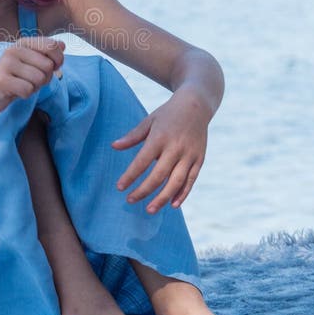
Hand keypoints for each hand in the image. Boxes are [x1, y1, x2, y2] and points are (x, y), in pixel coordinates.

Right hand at [0, 37, 64, 113]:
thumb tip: (63, 45)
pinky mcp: (1, 80)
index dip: (58, 60)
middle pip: (48, 66)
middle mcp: (14, 49)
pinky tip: (16, 92)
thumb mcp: (32, 63)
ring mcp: (6, 64)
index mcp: (23, 43)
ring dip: (35, 87)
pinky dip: (26, 94)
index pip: (52, 46)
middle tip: (31, 80)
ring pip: (39, 79)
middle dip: (45, 78)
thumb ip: (47, 54)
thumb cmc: (14, 78)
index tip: (52, 68)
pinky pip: (28, 90)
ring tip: (22, 85)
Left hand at [112, 86, 209, 212]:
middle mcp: (176, 147)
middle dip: (144, 190)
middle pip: (159, 175)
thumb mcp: (149, 121)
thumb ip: (132, 136)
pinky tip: (172, 205)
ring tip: (149, 209)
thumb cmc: (168, 114)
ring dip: (162, 198)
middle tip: (130, 200)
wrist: (196, 105)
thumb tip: (114, 146)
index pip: (142, 161)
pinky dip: (183, 194)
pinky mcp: (199, 159)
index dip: (130, 176)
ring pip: (176, 182)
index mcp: (160, 137)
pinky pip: (191, 180)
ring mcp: (190, 154)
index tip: (120, 187)